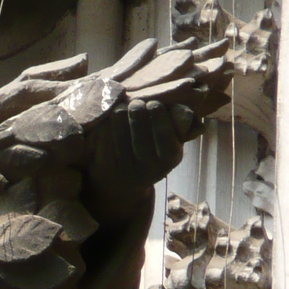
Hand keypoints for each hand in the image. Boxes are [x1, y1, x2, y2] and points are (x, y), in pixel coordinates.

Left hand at [84, 97, 191, 223]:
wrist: (121, 185)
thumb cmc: (150, 152)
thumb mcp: (170, 141)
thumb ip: (178, 124)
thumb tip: (183, 110)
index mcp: (170, 160)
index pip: (166, 138)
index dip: (159, 118)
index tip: (154, 103)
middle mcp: (149, 169)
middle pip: (141, 136)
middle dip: (138, 114)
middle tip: (136, 102)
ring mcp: (125, 170)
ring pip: (120, 134)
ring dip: (120, 115)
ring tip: (121, 106)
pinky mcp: (105, 167)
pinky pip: (104, 139)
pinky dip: (105, 125)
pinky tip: (107, 118)